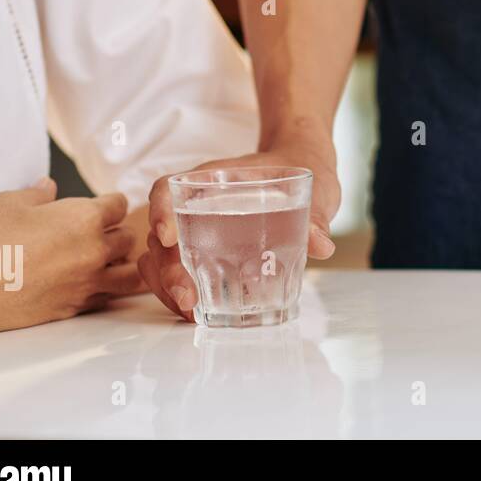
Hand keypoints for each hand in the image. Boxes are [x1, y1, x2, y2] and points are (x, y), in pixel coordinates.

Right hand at [0, 179, 141, 340]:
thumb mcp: (10, 203)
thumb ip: (38, 193)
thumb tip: (48, 185)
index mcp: (85, 218)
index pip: (119, 205)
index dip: (110, 203)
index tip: (102, 206)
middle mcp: (94, 250)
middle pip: (128, 238)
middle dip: (116, 232)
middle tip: (100, 233)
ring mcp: (88, 282)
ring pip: (130, 273)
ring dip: (121, 264)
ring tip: (105, 261)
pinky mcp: (76, 307)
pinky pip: (107, 297)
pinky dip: (105, 289)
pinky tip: (88, 283)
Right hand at [141, 131, 339, 320]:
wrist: (301, 166)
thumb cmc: (297, 170)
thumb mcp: (310, 186)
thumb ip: (314, 215)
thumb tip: (321, 245)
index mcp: (212, 179)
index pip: (169, 188)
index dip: (160, 211)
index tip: (168, 236)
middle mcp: (196, 204)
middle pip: (162, 236)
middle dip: (167, 270)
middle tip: (188, 296)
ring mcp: (196, 229)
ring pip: (162, 260)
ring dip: (166, 288)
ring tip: (191, 312)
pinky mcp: (205, 252)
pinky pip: (179, 272)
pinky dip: (181, 293)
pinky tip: (200, 314)